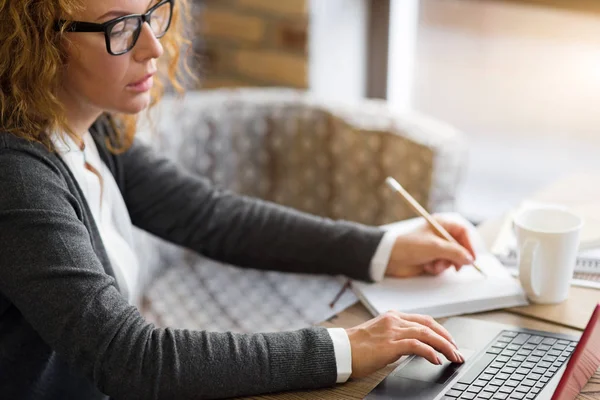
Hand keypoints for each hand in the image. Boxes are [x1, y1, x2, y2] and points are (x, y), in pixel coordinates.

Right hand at [346, 311, 463, 378]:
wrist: (340, 350)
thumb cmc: (356, 347)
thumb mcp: (379, 337)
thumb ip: (396, 337)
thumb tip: (415, 348)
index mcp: (392, 317)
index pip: (423, 320)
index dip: (440, 330)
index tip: (450, 342)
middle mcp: (394, 320)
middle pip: (429, 326)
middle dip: (447, 339)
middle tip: (457, 351)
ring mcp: (392, 331)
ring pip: (427, 334)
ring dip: (444, 346)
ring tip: (453, 357)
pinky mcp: (390, 344)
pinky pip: (416, 345)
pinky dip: (430, 352)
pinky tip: (436, 360)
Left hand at [385, 216, 476, 277]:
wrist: (390, 258)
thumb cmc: (409, 246)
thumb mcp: (435, 247)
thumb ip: (455, 252)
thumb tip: (470, 259)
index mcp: (441, 224)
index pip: (463, 232)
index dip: (469, 245)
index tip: (471, 258)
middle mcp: (440, 235)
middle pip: (460, 247)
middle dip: (455, 258)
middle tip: (455, 267)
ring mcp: (436, 248)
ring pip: (452, 259)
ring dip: (444, 265)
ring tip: (433, 265)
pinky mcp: (431, 259)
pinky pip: (443, 266)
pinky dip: (437, 268)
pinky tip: (427, 267)